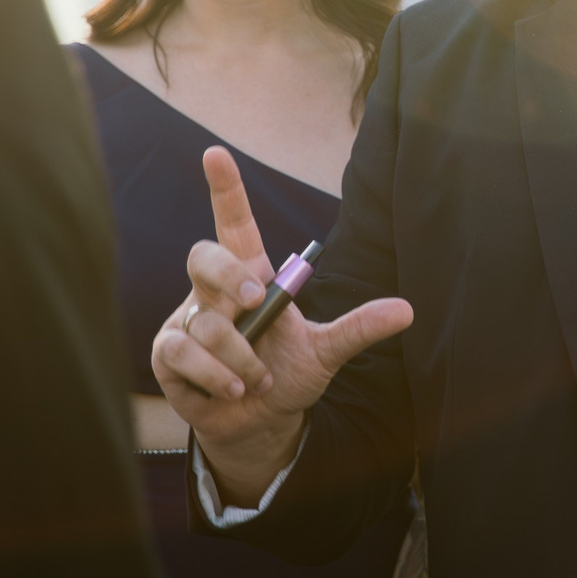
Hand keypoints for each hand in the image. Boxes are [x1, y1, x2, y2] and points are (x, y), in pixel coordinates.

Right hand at [150, 147, 412, 506]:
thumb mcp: (327, 352)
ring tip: (258, 378)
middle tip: (257, 302)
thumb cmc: (287, 375)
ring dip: (239, 356)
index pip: (234, 224)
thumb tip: (408, 310)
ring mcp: (186, 320)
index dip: (225, 189)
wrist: (260, 424)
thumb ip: (358, 328)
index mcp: (250, 277)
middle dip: (229, 276)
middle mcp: (213, 293)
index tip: (216, 153)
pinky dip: (215, 374)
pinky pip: (182, 352)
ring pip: (204, 322)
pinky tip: (233, 389)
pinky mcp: (168, 354)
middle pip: (203, 256)